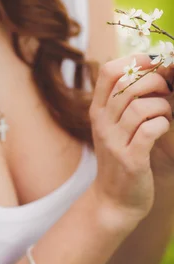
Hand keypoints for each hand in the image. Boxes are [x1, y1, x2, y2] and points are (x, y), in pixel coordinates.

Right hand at [89, 54, 171, 227]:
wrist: (114, 201)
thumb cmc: (120, 157)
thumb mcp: (112, 127)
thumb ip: (123, 102)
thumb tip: (148, 71)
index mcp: (97, 110)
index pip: (107, 72)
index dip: (132, 61)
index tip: (150, 64)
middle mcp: (102, 123)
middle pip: (127, 86)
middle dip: (154, 81)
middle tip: (166, 90)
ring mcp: (114, 141)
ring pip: (141, 107)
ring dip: (161, 105)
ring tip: (165, 112)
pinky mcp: (131, 159)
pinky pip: (149, 130)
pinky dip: (162, 123)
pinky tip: (163, 127)